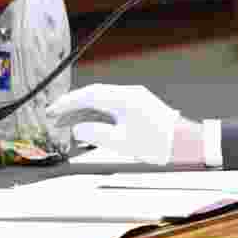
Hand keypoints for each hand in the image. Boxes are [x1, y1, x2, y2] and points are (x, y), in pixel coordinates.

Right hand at [46, 84, 197, 165]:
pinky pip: (112, 107)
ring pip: (102, 101)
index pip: (89, 95)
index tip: (52, 110)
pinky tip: (87, 126)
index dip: (68, 103)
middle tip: (53, 117)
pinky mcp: (138, 107)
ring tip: (64, 124)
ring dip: (83, 111)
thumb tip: (78, 129)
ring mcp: (135, 99)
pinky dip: (97, 115)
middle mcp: (129, 94)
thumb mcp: (121, 142)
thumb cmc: (159, 143)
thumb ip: (96, 134)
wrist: (186, 144)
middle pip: (93, 96)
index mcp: (124, 99)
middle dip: (72, 106)